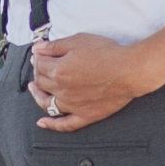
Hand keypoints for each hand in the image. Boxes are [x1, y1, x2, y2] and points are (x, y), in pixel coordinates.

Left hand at [31, 33, 154, 132]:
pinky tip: (42, 122)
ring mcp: (72, 105)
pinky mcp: (85, 115)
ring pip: (46, 103)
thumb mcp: (78, 40)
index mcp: (58, 70)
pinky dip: (51, 125)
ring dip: (38, 95)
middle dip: (37, 72)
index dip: (38, 57)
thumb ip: (55, 46)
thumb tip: (38, 48)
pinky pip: (64, 124)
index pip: (40, 64)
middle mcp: (62, 90)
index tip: (39, 53)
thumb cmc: (107, 53)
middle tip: (39, 66)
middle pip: (41, 82)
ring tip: (35, 89)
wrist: (129, 71)